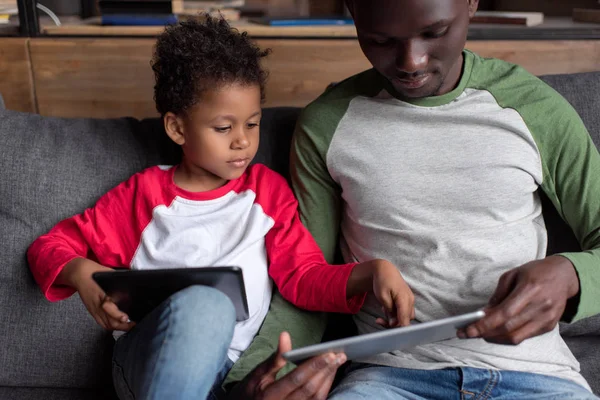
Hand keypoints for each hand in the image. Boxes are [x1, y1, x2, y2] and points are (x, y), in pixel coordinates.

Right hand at [58, 258, 135, 331]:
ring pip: (106, 324)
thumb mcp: (109, 274)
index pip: (109, 309)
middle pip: (109, 321)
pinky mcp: (91, 311)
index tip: (127, 318)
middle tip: (134, 324)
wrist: (79, 274)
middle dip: (122, 326)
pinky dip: (110, 326)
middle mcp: (97, 305)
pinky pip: (100, 323)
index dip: (118, 315)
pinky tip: (117, 325)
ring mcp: (93, 310)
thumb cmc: (95, 272)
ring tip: (128, 326)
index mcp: (102, 295)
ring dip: (117, 328)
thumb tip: (131, 288)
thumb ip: (119, 283)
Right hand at [229, 332, 345, 399]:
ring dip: (328, 379)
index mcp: (270, 395)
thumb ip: (275, 357)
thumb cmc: (250, 391)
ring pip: (316, 398)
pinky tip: (330, 375)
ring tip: (337, 363)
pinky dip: (325, 389)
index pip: (296, 379)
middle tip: (339, 355)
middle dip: (326, 371)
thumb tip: (285, 335)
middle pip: (310, 389)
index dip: (313, 366)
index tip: (328, 353)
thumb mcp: (258, 373)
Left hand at [371, 260, 414, 327]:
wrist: (385, 269)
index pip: (405, 320)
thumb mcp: (382, 297)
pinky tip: (386, 309)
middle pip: (405, 320)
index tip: (389, 332)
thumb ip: (390, 311)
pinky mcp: (406, 301)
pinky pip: (402, 312)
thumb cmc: (382, 281)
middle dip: (393, 324)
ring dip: (393, 319)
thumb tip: (394, 324)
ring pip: (404, 317)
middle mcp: (410, 301)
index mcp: (404, 300)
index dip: (399, 329)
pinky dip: (394, 314)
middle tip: (379, 321)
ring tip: (381, 313)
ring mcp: (409, 301)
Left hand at [458, 256, 578, 344]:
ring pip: (516, 337)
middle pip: (508, 328)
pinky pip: (525, 337)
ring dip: (495, 338)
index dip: (484, 324)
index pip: (504, 314)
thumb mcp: (512, 275)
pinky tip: (497, 332)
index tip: (468, 330)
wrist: (564, 276)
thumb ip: (498, 296)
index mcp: (530, 290)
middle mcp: (540, 307)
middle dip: (485, 333)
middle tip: (467, 333)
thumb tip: (483, 314)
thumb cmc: (535, 272)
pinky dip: (508, 336)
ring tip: (480, 333)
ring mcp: (546, 319)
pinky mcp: (549, 326)